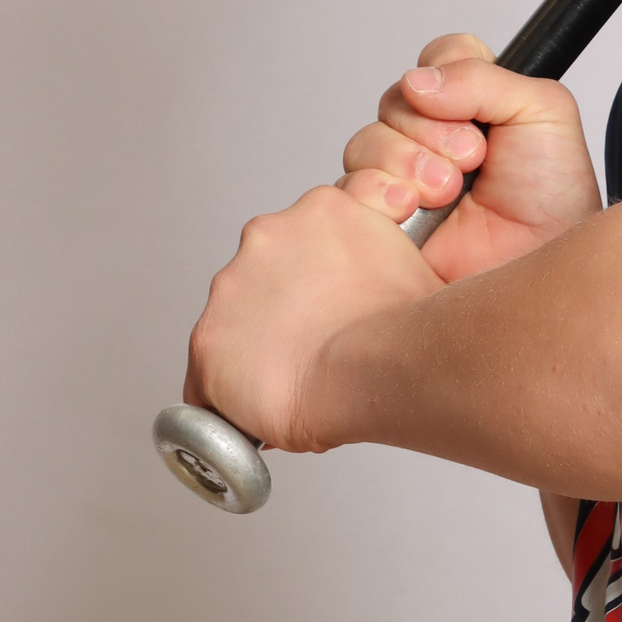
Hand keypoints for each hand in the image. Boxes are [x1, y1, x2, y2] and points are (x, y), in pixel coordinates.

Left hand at [185, 184, 438, 450]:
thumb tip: (392, 286)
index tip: (326, 307)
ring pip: (233, 326)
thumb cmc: (410, 326)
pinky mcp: (208, 340)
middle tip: (317, 348)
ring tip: (299, 382)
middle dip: (282, 314)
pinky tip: (268, 411)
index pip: (301, 242)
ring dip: (257, 351)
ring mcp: (231, 287)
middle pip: (262, 279)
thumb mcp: (413, 263)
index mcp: (322, 210)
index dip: (314, 281)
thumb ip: (385, 259)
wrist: (383, 365)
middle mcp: (267, 235)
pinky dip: (231, 399)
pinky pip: (208, 382)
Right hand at [339, 32, 602, 283]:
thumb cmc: (555, 200)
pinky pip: (348, 188)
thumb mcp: (544, 114)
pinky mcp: (381, 218)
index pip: (439, 58)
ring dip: (406, 161)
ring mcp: (404, 178)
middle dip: (432, 129)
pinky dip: (378, 192)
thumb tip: (417, 81)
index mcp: (474, 105)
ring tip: (447, 192)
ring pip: (365, 141)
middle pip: (395, 100)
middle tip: (473, 160)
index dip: (449, 73)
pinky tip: (412, 209)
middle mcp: (433, 137)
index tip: (476, 109)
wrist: (544, 268)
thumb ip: (485, 79)